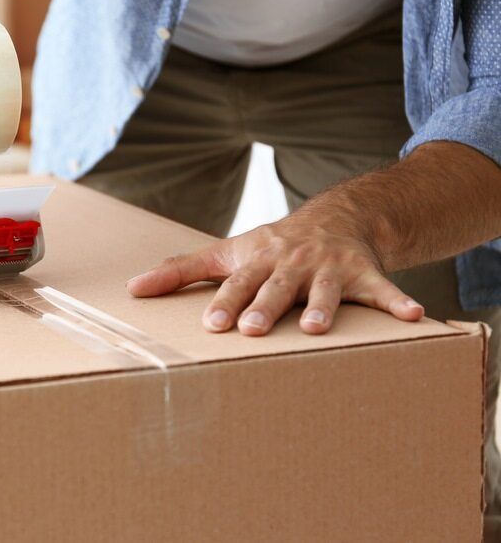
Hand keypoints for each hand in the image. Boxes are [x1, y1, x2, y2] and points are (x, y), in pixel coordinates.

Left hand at [126, 214, 424, 335]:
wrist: (337, 216)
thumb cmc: (272, 245)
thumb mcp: (228, 253)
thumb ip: (181, 270)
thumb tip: (132, 288)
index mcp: (257, 260)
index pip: (236, 283)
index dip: (225, 303)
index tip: (212, 325)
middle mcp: (291, 263)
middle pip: (276, 286)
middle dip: (265, 306)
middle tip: (253, 330)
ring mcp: (330, 267)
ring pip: (326, 290)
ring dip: (323, 307)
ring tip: (317, 328)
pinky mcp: (365, 272)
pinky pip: (384, 289)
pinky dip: (398, 302)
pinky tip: (414, 317)